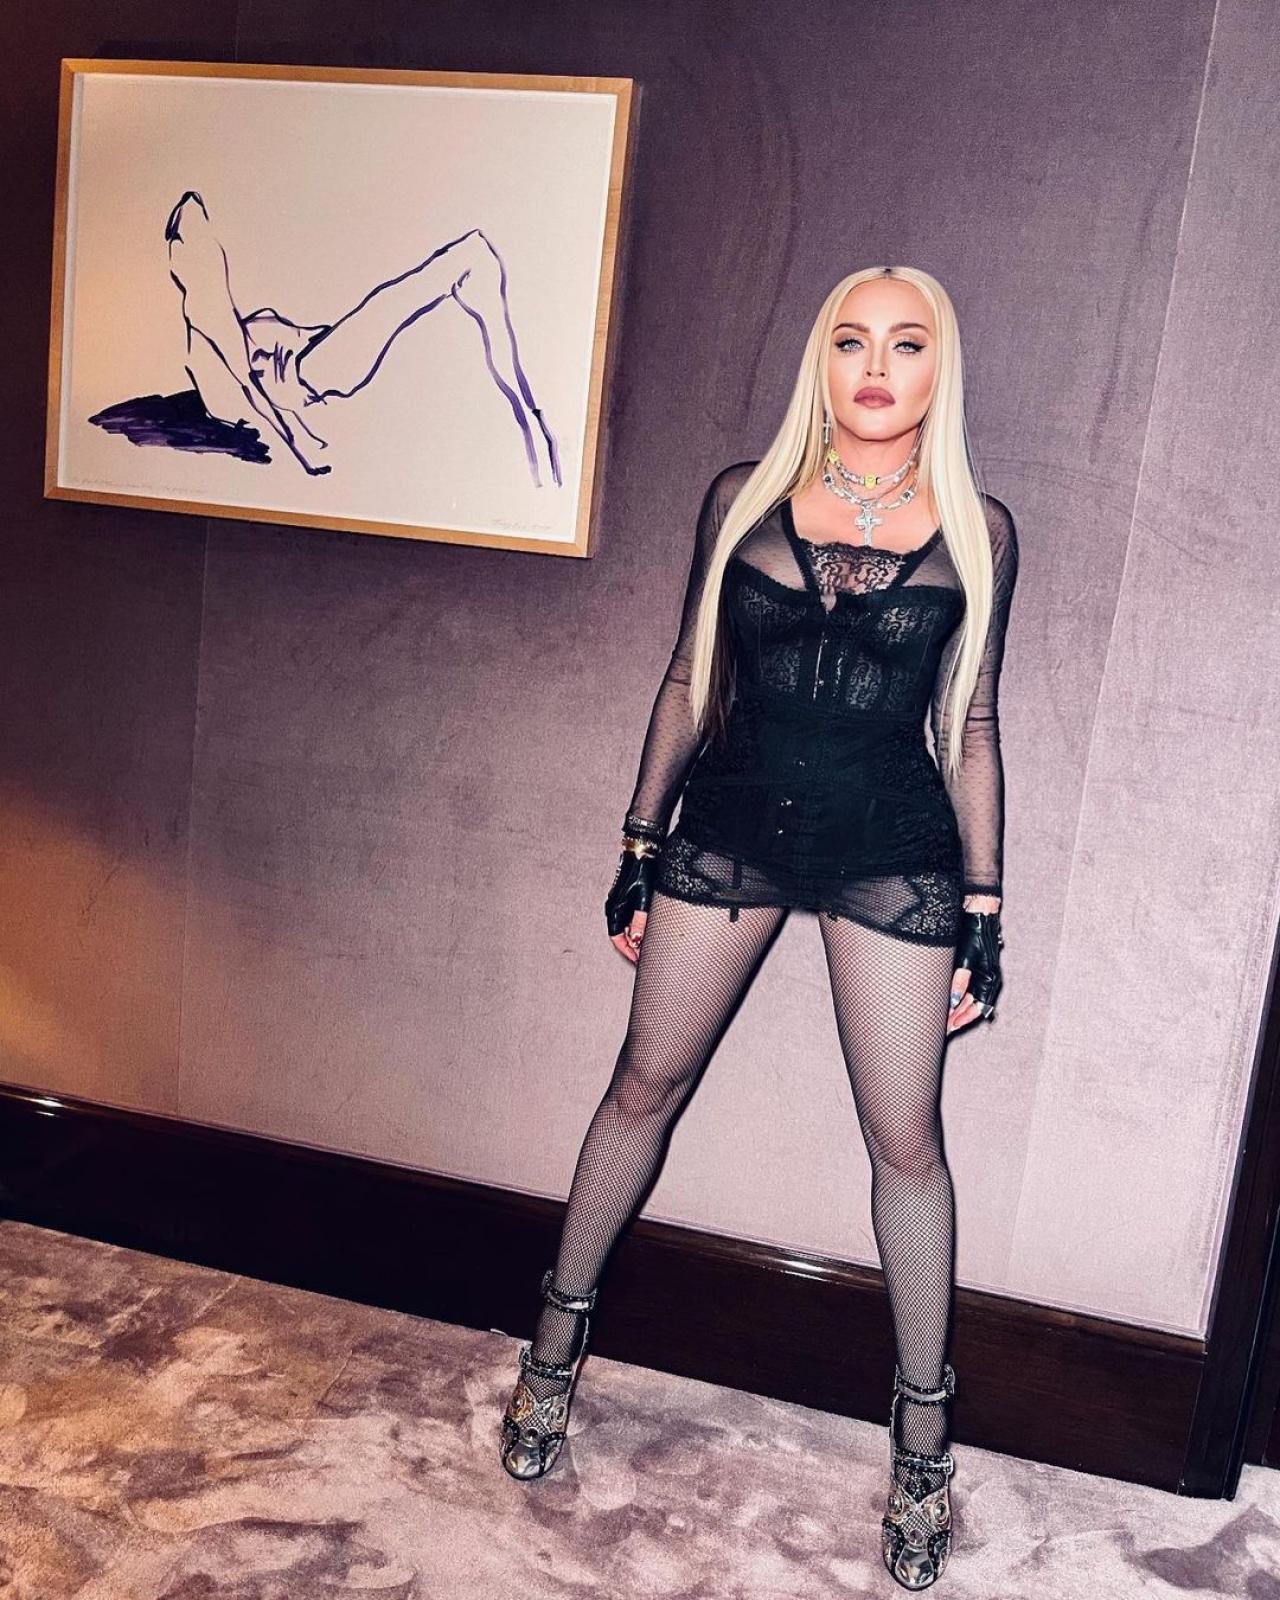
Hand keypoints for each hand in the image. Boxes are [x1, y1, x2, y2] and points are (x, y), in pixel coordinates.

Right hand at [605, 846, 658, 964]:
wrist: (641, 854)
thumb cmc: (641, 873)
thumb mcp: (643, 901)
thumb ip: (639, 921)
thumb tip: (637, 939)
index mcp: (615, 910)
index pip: (617, 938)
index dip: (626, 951)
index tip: (636, 959)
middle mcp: (614, 907)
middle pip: (619, 934)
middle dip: (630, 947)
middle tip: (641, 955)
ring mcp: (618, 902)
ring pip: (623, 926)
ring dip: (632, 937)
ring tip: (644, 944)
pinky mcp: (624, 898)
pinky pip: (626, 918)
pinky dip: (633, 926)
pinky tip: (642, 927)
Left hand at [947, 909, 1002, 1033]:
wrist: (978, 916)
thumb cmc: (974, 934)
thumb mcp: (965, 958)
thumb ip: (960, 981)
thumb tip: (953, 1000)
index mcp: (990, 979)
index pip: (979, 1008)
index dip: (965, 1018)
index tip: (952, 1025)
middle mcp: (988, 980)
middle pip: (973, 1006)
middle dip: (959, 1017)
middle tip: (945, 1026)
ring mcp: (982, 975)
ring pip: (970, 1000)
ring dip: (958, 1009)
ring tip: (944, 1017)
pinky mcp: (975, 970)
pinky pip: (968, 990)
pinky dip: (959, 998)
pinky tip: (948, 1002)